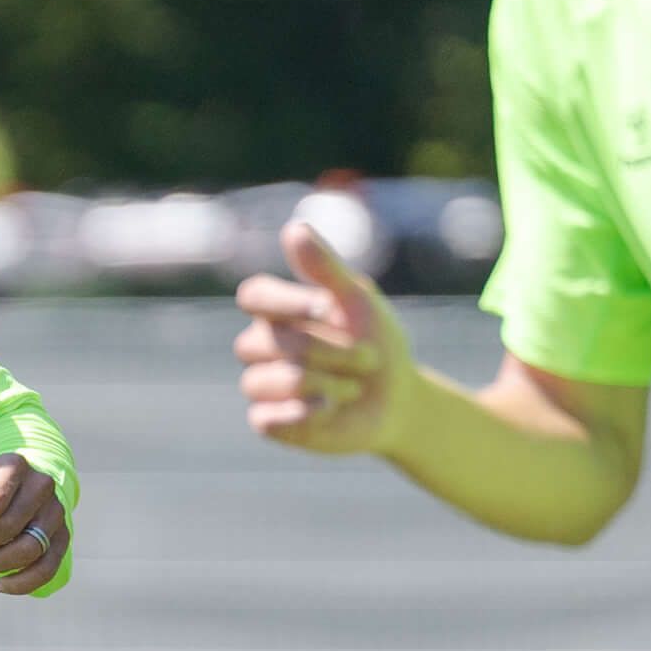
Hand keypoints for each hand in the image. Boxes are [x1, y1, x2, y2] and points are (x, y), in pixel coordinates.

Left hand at [0, 449, 68, 592]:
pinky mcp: (63, 535)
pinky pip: (48, 567)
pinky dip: (23, 583)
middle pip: (11, 527)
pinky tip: (0, 586)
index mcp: (15, 466)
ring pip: (31, 549)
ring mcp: (56, 511)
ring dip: (0, 563)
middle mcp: (42, 485)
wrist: (6, 497)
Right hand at [231, 220, 408, 454]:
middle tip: (368, 358)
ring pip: (262, 380)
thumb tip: (293, 229)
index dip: (288, 302)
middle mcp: (262, 345)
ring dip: (318, 383)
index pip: (254, 296)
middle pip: (265, 342)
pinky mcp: (269, 421)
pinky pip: (265, 417)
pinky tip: (330, 409)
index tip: (331, 308)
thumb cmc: (376, 342)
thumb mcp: (358, 301)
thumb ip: (325, 268)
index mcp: (277, 310)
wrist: (396, 400)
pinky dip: (300, 413)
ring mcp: (263, 383)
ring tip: (354, 389)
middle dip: (322, 350)